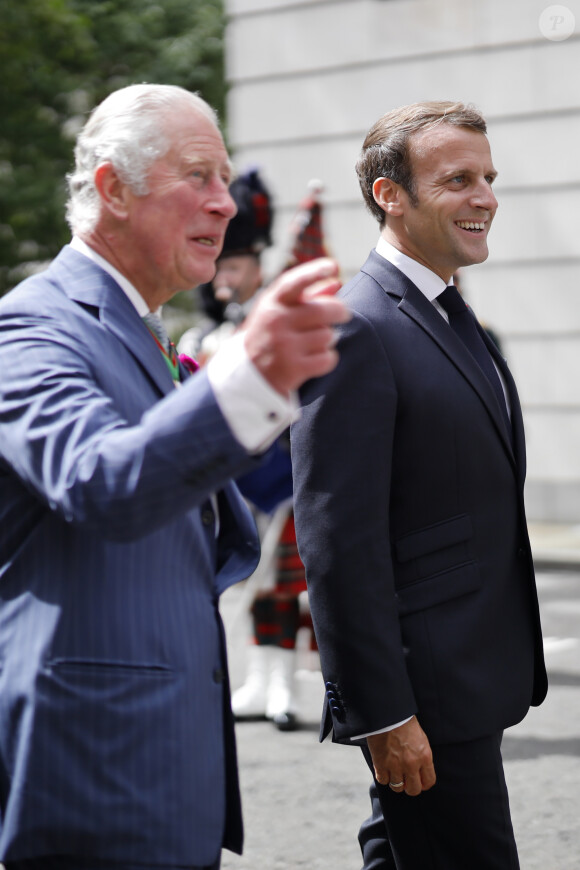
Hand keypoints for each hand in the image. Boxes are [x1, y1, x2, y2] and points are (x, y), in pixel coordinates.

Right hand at [241, 257, 348, 395]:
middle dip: (339, 311)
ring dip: (327, 339)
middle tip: (343, 314)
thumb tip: (336, 282)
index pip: (295, 282)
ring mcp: (284, 346)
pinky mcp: (293, 369)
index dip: (315, 272)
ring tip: (314, 343)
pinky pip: (328, 358)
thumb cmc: (270, 336)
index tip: (333, 266)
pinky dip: (327, 359)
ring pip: (328, 335)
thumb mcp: (280, 312)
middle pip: (323, 310)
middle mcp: (276, 322)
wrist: (247, 376)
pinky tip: (315, 359)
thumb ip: (308, 297)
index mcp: (272, 303)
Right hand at [366, 716, 435, 796]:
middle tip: (405, 780)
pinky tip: (383, 768)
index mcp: (425, 756)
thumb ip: (422, 756)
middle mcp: (412, 764)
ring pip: (397, 787)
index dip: (423, 784)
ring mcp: (395, 765)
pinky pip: (383, 780)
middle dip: (410, 787)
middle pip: (413, 790)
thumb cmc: (404, 722)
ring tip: (393, 773)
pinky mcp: (381, 763)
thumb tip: (419, 770)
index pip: (429, 781)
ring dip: (395, 781)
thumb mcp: (421, 739)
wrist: (388, 713)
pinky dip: (383, 776)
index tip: (419, 782)